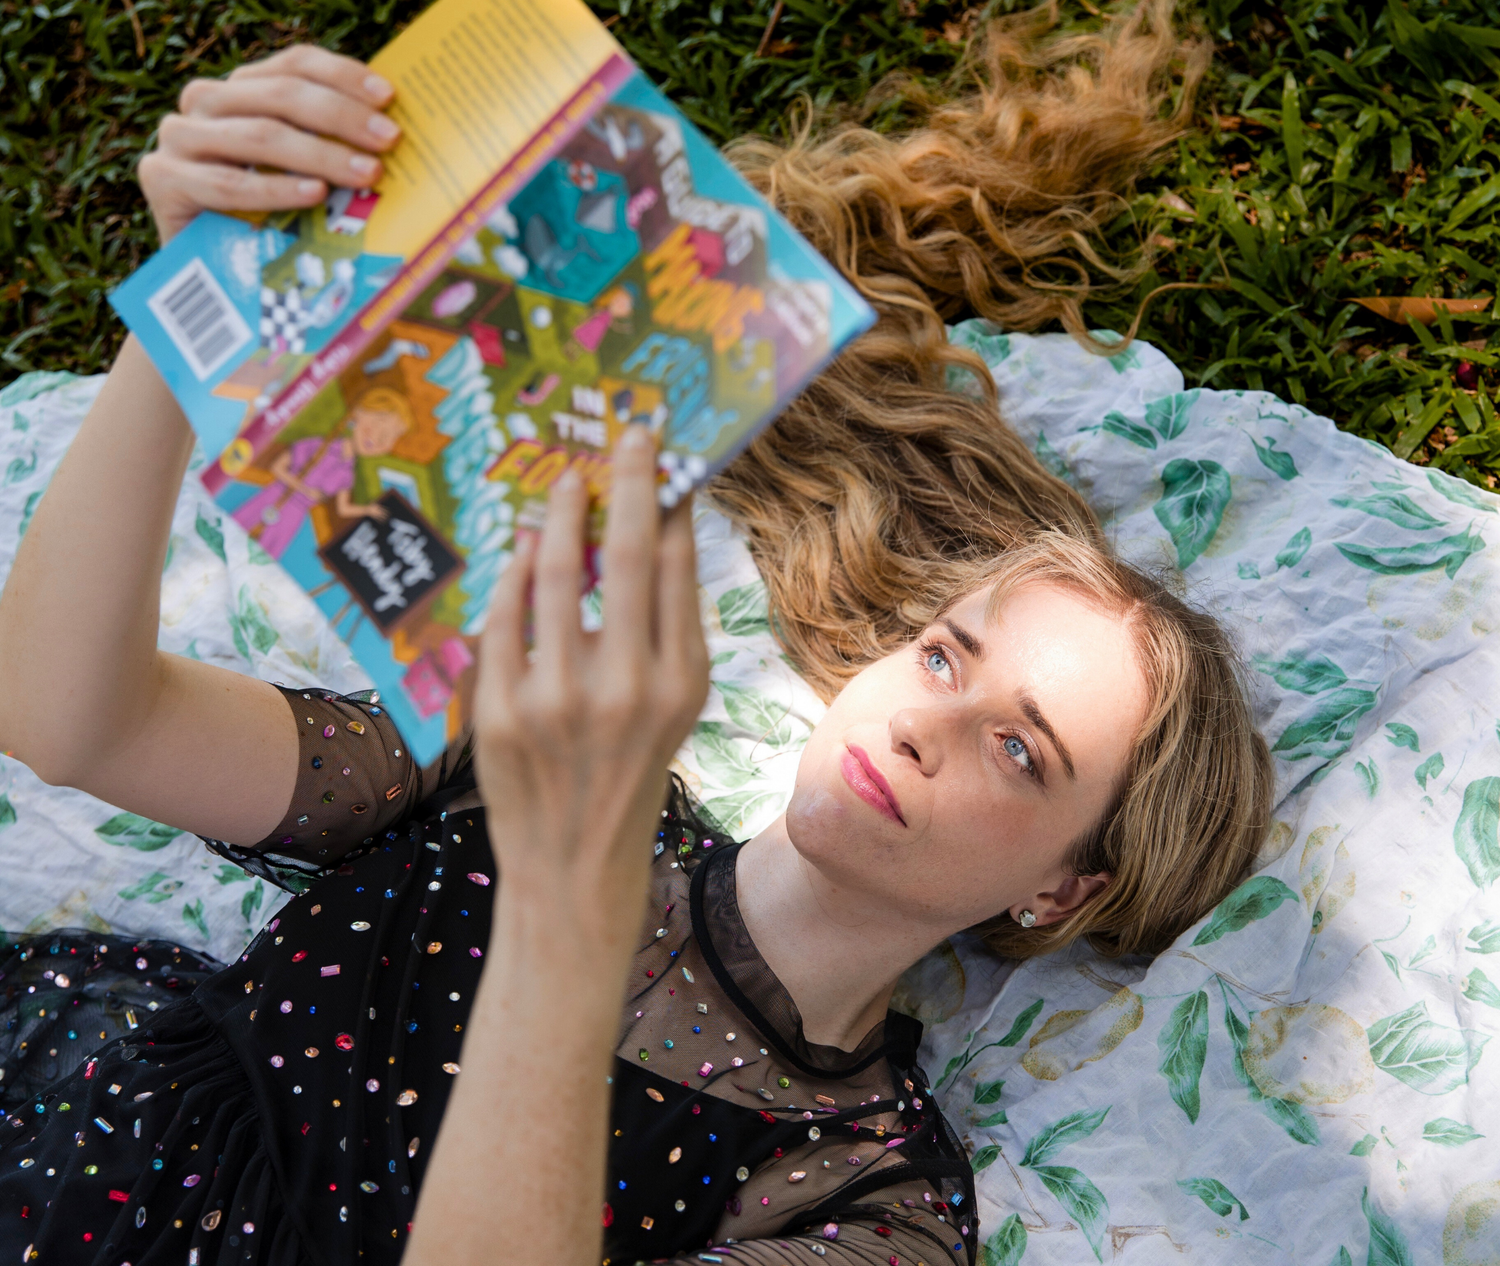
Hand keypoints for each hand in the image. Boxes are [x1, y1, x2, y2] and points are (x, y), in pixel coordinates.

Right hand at [139, 45, 401, 243]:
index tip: (388, 96)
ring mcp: (178, 137)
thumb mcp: (305, 177)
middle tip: (389, 140)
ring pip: (259, 136)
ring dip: (320, 154)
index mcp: (242, 89)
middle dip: (341, 117)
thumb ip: (332, 148)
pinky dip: (277, 189)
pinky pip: (230, 183)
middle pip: (280, 96)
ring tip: (367, 173)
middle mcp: (205, 103)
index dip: (341, 75)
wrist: (212, 275)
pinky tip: (314, 194)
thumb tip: (399, 140)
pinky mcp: (162, 178)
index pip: (293, 65)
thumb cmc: (272, 222)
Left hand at [474, 428, 708, 950]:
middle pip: (625, 554)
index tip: (662, 457)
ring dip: (560, 517)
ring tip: (565, 488)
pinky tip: (526, 549)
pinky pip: (503, 620)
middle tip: (627, 435)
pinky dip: (514, 575)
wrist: (574, 865)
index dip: (667, 501)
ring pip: (555, 576)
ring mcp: (556, 701)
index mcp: (680, 683)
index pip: (674, 566)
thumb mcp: (675, 708)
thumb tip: (654, 531)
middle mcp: (626, 688)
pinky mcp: (499, 714)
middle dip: (626, 481)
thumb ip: (667, 626)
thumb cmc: (630, 775)